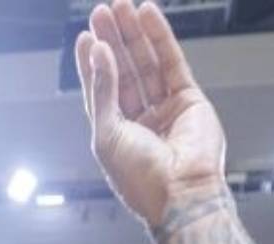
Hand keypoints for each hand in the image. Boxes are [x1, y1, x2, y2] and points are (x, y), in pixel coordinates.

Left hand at [74, 1, 225, 227]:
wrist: (180, 194)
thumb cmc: (141, 179)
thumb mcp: (107, 133)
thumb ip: (103, 90)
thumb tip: (98, 53)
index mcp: (116, 133)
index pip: (101, 89)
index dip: (93, 62)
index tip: (85, 37)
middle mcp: (140, 120)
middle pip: (123, 71)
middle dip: (112, 40)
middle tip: (102, 12)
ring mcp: (165, 109)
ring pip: (146, 63)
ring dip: (133, 34)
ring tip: (122, 7)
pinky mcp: (188, 100)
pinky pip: (171, 62)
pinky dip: (160, 38)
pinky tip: (148, 16)